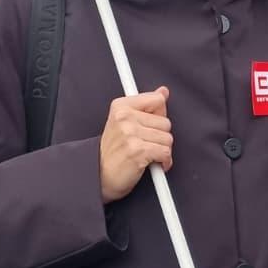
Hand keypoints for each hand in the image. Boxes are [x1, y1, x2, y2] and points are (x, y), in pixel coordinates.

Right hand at [99, 87, 172, 202]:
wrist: (100, 175)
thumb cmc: (114, 151)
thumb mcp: (124, 123)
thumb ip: (146, 106)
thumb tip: (163, 91)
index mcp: (121, 106)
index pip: (157, 100)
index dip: (159, 116)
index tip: (150, 127)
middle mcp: (124, 117)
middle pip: (165, 122)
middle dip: (160, 137)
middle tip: (147, 145)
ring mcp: (130, 133)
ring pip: (168, 139)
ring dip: (162, 150)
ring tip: (149, 155)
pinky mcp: (138, 150)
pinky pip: (165, 153)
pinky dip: (164, 162)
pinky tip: (153, 163)